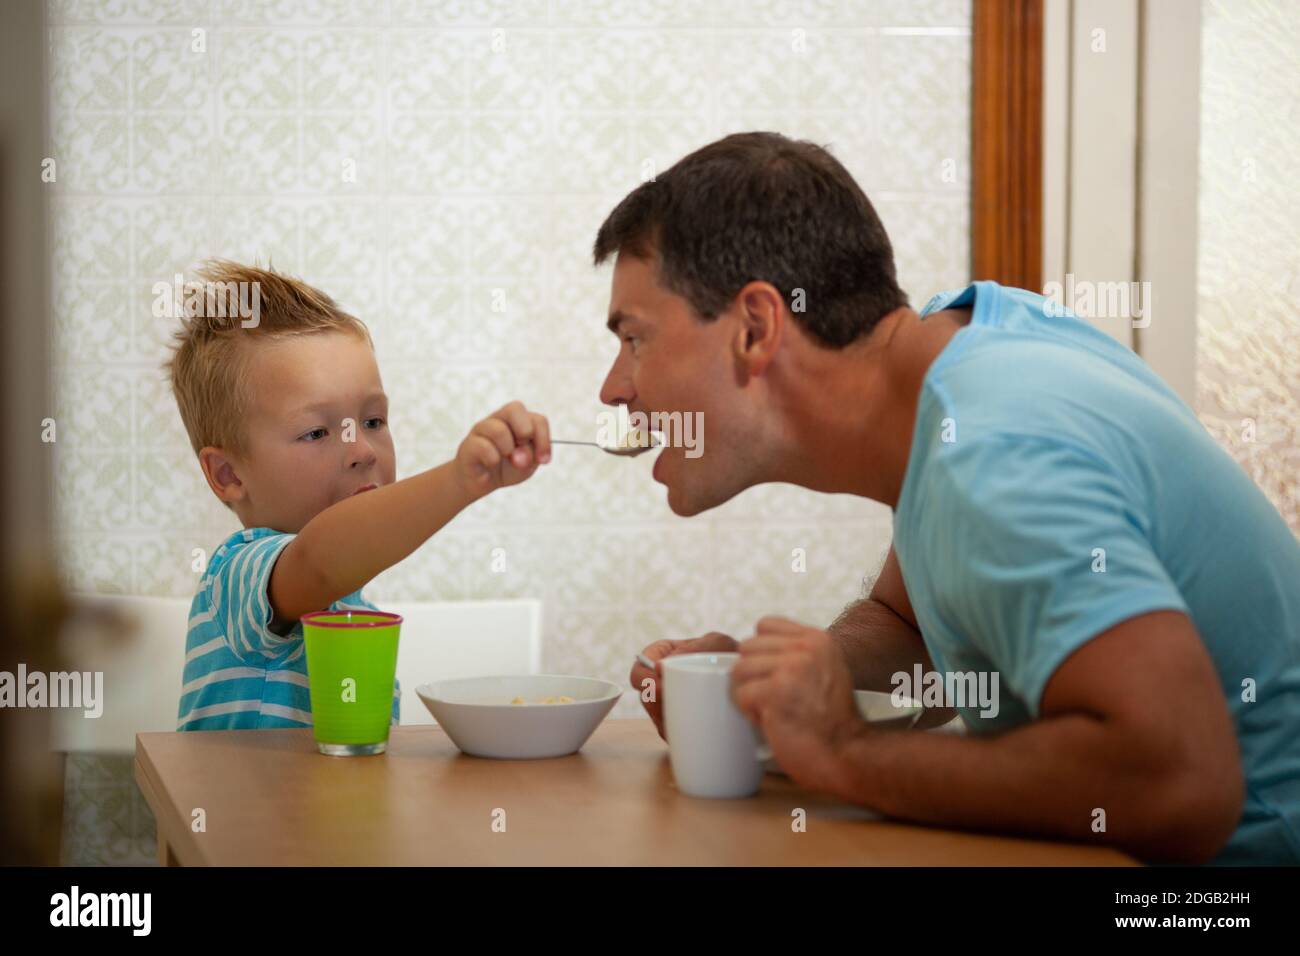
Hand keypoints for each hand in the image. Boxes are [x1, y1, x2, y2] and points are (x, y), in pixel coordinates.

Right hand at [455, 401, 550, 500]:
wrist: (483, 482)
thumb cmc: (507, 467)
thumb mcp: (528, 463)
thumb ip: (533, 455)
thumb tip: (522, 453)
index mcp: (518, 421)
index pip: (537, 419)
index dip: (543, 440)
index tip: (543, 460)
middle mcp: (499, 419)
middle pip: (515, 408)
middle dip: (524, 433)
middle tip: (521, 453)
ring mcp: (482, 429)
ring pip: (499, 429)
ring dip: (508, 450)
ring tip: (504, 459)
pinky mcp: (469, 443)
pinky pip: (484, 447)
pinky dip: (492, 460)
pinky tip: (491, 465)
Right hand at [630, 632, 737, 740]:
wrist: (748, 678)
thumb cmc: (729, 654)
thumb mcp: (716, 642)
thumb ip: (693, 648)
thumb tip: (660, 667)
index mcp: (660, 657)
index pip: (638, 670)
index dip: (643, 679)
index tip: (660, 686)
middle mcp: (659, 682)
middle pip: (645, 698)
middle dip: (659, 704)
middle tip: (681, 702)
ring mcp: (667, 706)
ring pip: (657, 719)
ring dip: (672, 719)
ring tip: (696, 712)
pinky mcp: (677, 726)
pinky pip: (672, 735)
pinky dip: (682, 734)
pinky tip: (698, 727)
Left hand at [731, 616, 862, 790]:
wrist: (846, 752)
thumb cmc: (832, 720)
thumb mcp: (826, 670)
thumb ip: (798, 653)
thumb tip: (754, 648)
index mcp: (818, 639)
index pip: (765, 625)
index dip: (761, 652)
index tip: (772, 674)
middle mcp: (805, 648)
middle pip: (747, 647)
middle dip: (752, 675)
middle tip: (771, 697)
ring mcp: (791, 668)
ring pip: (739, 669)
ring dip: (748, 693)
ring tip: (769, 709)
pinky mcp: (776, 691)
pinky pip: (740, 694)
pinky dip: (749, 712)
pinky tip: (770, 721)